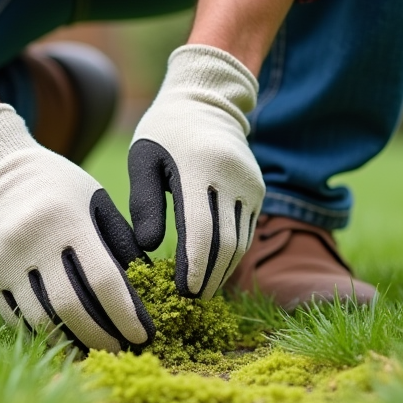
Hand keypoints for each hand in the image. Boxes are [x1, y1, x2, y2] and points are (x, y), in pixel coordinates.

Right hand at [0, 104, 153, 351]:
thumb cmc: (57, 187)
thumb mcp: (95, 200)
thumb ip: (120, 241)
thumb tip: (147, 288)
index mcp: (67, 219)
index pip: (103, 279)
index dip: (126, 314)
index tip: (143, 335)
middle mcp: (33, 240)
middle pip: (73, 306)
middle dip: (102, 336)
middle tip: (122, 351)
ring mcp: (5, 260)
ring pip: (43, 318)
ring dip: (73, 342)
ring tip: (96, 351)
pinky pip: (18, 317)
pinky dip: (44, 335)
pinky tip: (65, 342)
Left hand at [128, 45, 264, 298]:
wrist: (209, 99)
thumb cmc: (165, 131)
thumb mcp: (144, 160)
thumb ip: (146, 204)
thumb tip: (148, 249)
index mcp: (200, 169)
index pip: (202, 231)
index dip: (194, 268)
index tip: (181, 293)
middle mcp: (232, 179)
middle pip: (226, 244)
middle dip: (209, 278)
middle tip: (189, 303)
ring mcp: (250, 186)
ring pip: (240, 242)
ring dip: (221, 271)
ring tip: (199, 292)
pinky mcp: (258, 191)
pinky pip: (246, 231)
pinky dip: (230, 254)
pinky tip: (212, 269)